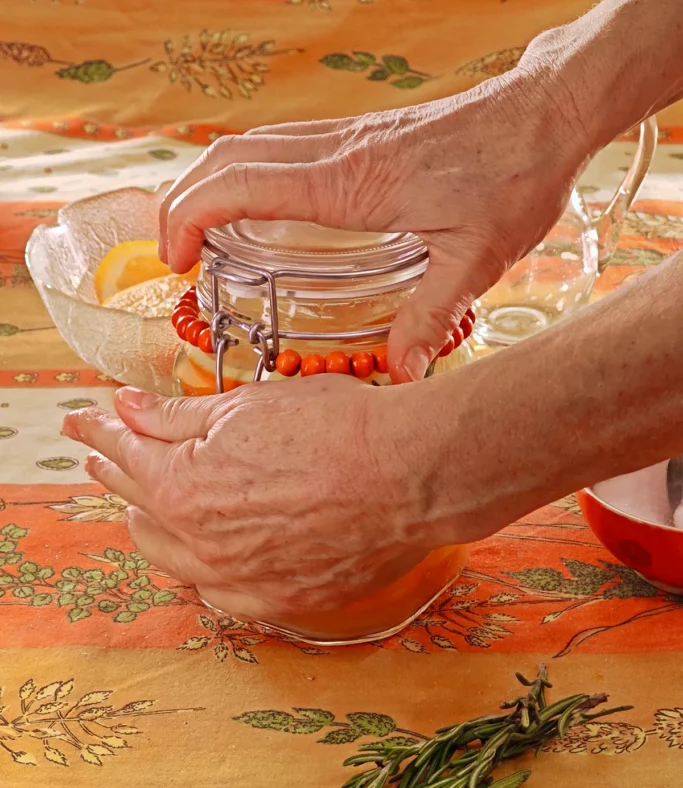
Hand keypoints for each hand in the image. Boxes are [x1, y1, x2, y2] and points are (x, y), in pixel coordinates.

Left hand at [62, 379, 451, 623]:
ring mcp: (240, 582)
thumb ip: (178, 416)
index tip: (85, 422)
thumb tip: (129, 408)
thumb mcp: (248, 405)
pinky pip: (220, 589)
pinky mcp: (280, 600)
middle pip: (139, 507)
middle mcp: (201, 546)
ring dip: (152, 522)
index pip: (123, 453)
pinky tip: (201, 552)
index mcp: (182, 488)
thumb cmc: (338, 429)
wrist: (410, 475)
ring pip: (173, 556)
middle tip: (102, 451)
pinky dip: (201, 564)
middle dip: (116, 472)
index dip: (101, 431)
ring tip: (141, 502)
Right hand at [159, 62, 589, 380]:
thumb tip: (402, 373)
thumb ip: (432, 316)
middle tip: (176, 258)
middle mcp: (335, 150)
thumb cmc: (513, 176)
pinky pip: (281, 145)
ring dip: (209, 182)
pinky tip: (260, 208)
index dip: (189, 218)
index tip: (178, 263)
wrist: (544, 113)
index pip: (237, 184)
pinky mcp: (361, 134)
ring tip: (202, 234)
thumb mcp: (477, 257)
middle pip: (225, 158)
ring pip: (248, 145)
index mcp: (348, 180)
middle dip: (181, 202)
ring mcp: (345, 136)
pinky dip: (246, 172)